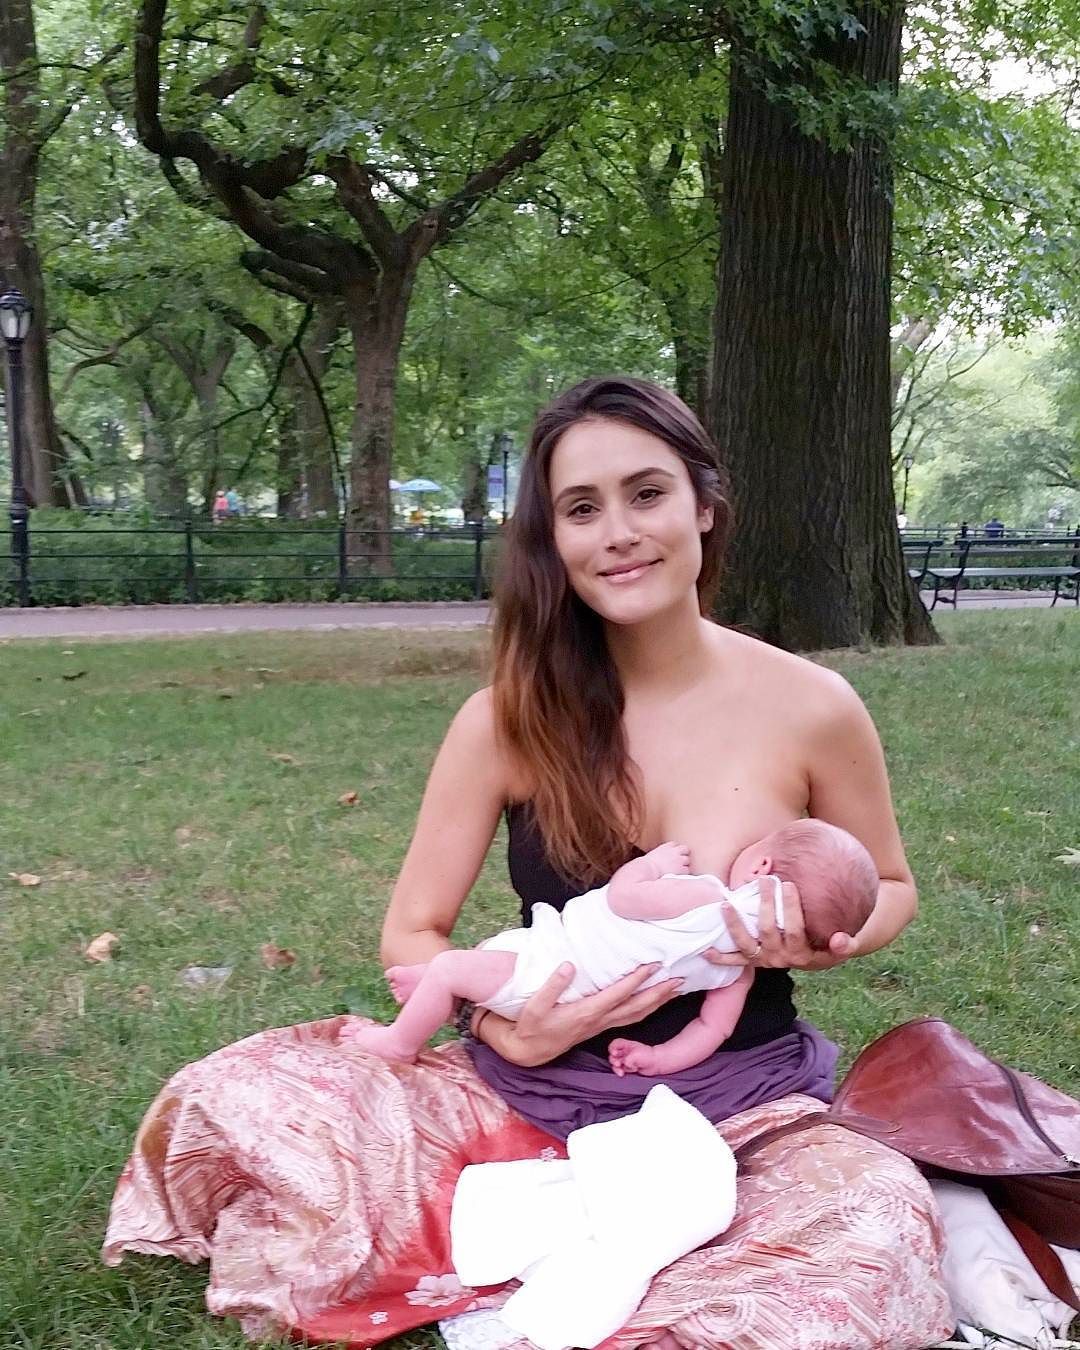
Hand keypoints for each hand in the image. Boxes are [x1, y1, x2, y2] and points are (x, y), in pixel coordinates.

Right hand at [487, 962, 682, 1067]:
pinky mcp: (599, 1027)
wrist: (528, 1051)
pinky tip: (653, 1001)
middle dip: (659, 993)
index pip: (618, 994)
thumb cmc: (531, 1026)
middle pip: (636, 1007)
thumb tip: (569, 965)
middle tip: (680, 977)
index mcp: (586, 1012)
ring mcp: (601, 1026)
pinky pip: (630, 1018)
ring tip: (675, 988)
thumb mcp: (534, 1006)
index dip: (636, 979)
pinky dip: (646, 1008)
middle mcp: (598, 1021)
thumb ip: (552, 986)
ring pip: (636, 1015)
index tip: (653, 964)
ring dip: (658, 1002)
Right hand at [608, 1038, 660, 1077]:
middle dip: (613, 1061)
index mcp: (626, 1045)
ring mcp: (627, 1060)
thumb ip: (627, 1059)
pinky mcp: (629, 1068)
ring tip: (621, 1071)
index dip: (612, 1049)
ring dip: (616, 1068)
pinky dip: (621, 1072)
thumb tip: (623, 1064)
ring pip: (616, 1064)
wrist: (656, 1063)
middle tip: (618, 1064)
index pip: (614, 1044)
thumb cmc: (648, 1056)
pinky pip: (621, 1070)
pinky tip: (625, 1072)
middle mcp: (625, 1052)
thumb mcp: (635, 1055)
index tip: (615, 1054)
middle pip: (613, 1055)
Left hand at [704, 880, 858, 972]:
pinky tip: (707, 950)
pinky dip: (721, 958)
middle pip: (768, 930)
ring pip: (746, 943)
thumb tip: (841, 939)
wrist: (816, 960)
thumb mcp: (840, 947)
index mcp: (802, 953)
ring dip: (734, 925)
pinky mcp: (753, 962)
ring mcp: (764, 960)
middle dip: (766, 903)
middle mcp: (780, 958)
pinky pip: (736, 961)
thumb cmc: (827, 946)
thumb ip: (844, 944)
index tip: (789, 884)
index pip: (795, 929)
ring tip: (726, 905)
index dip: (791, 908)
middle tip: (766, 879)